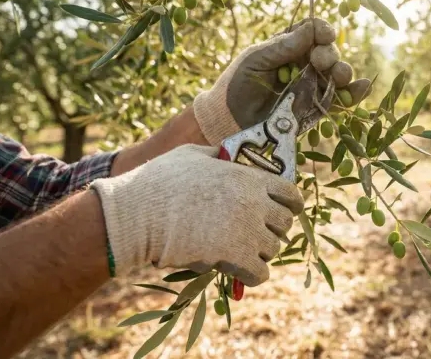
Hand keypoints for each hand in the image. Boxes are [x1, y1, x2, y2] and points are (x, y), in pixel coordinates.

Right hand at [91, 144, 303, 285]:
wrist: (138, 214)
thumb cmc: (159, 182)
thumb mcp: (191, 155)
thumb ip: (216, 155)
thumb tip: (225, 152)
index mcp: (248, 177)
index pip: (291, 193)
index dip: (292, 204)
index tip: (289, 211)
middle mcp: (254, 203)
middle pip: (285, 223)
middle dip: (274, 229)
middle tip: (258, 234)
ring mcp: (247, 230)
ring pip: (273, 249)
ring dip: (261, 252)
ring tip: (244, 253)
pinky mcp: (235, 257)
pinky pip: (260, 273)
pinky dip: (253, 276)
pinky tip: (242, 274)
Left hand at [193, 18, 370, 144]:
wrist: (231, 121)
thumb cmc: (238, 84)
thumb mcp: (256, 59)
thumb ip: (283, 46)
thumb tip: (311, 28)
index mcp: (289, 45)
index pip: (313, 30)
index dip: (322, 30)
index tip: (323, 35)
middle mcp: (305, 63)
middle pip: (329, 51)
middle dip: (329, 54)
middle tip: (318, 61)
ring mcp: (313, 85)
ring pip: (338, 73)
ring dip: (343, 71)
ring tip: (337, 76)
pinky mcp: (318, 108)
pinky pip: (341, 100)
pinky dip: (355, 93)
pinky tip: (363, 86)